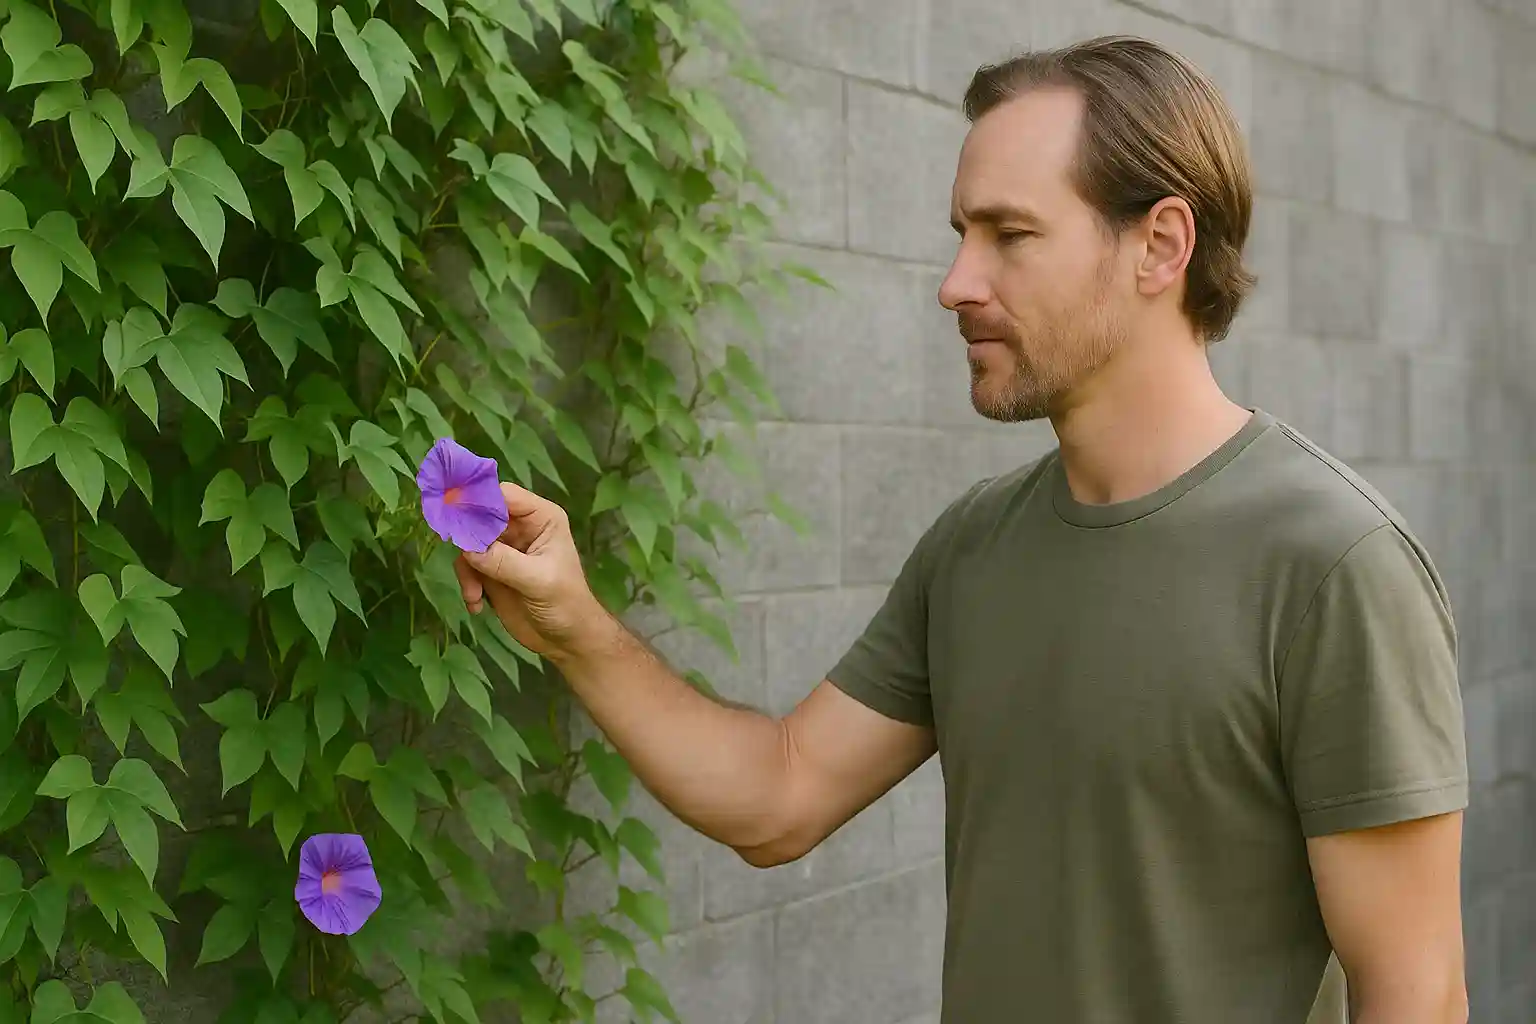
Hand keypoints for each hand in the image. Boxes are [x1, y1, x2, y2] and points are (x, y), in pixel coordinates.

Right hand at [452, 481, 612, 660]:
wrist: (566, 639)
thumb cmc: (566, 604)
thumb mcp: (538, 581)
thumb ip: (503, 562)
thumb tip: (467, 549)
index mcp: (541, 518)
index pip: (504, 495)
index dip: (479, 500)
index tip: (455, 514)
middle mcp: (520, 527)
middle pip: (480, 516)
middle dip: (467, 538)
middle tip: (462, 560)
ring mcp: (504, 549)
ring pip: (469, 543)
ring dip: (467, 570)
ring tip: (475, 595)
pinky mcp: (491, 570)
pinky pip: (468, 566)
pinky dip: (468, 584)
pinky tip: (478, 606)